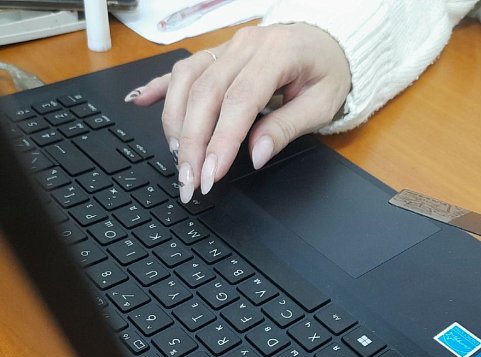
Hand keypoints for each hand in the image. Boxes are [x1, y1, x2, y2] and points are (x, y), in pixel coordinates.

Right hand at [125, 23, 350, 202]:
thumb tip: (257, 156)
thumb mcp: (321, 105)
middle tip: (188, 180)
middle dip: (192, 142)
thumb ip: (287, 128)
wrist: (329, 42)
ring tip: (177, 156)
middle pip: (205, 93)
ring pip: (187, 81)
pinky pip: (182, 69)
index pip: (240, 101)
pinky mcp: (217, 54)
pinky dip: (160, 87)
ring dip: (175, 121)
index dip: (221, 141)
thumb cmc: (328, 72)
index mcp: (276, 53)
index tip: (211, 174)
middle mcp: (244, 45)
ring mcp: (227, 47)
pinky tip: (140, 101)